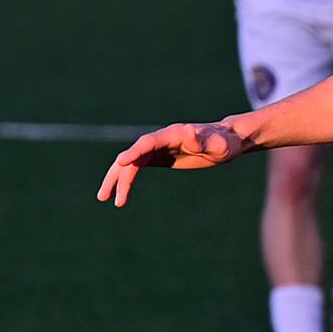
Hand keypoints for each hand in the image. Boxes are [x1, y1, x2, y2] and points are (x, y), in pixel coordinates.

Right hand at [97, 121, 248, 206]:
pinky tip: (120, 194)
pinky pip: (137, 167)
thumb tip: (189, 132)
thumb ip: (202, 140)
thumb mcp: (217, 144)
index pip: (148, 143)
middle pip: (134, 155)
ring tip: (106, 199)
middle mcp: (161, 139)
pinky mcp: (159, 157)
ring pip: (132, 163)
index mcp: (173, 134)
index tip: (121, 162)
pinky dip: (127, 179)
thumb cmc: (224, 142)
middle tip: (106, 196)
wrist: (226, 141)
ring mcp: (158, 148)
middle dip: (119, 175)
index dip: (134, 152)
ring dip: (118, 180)